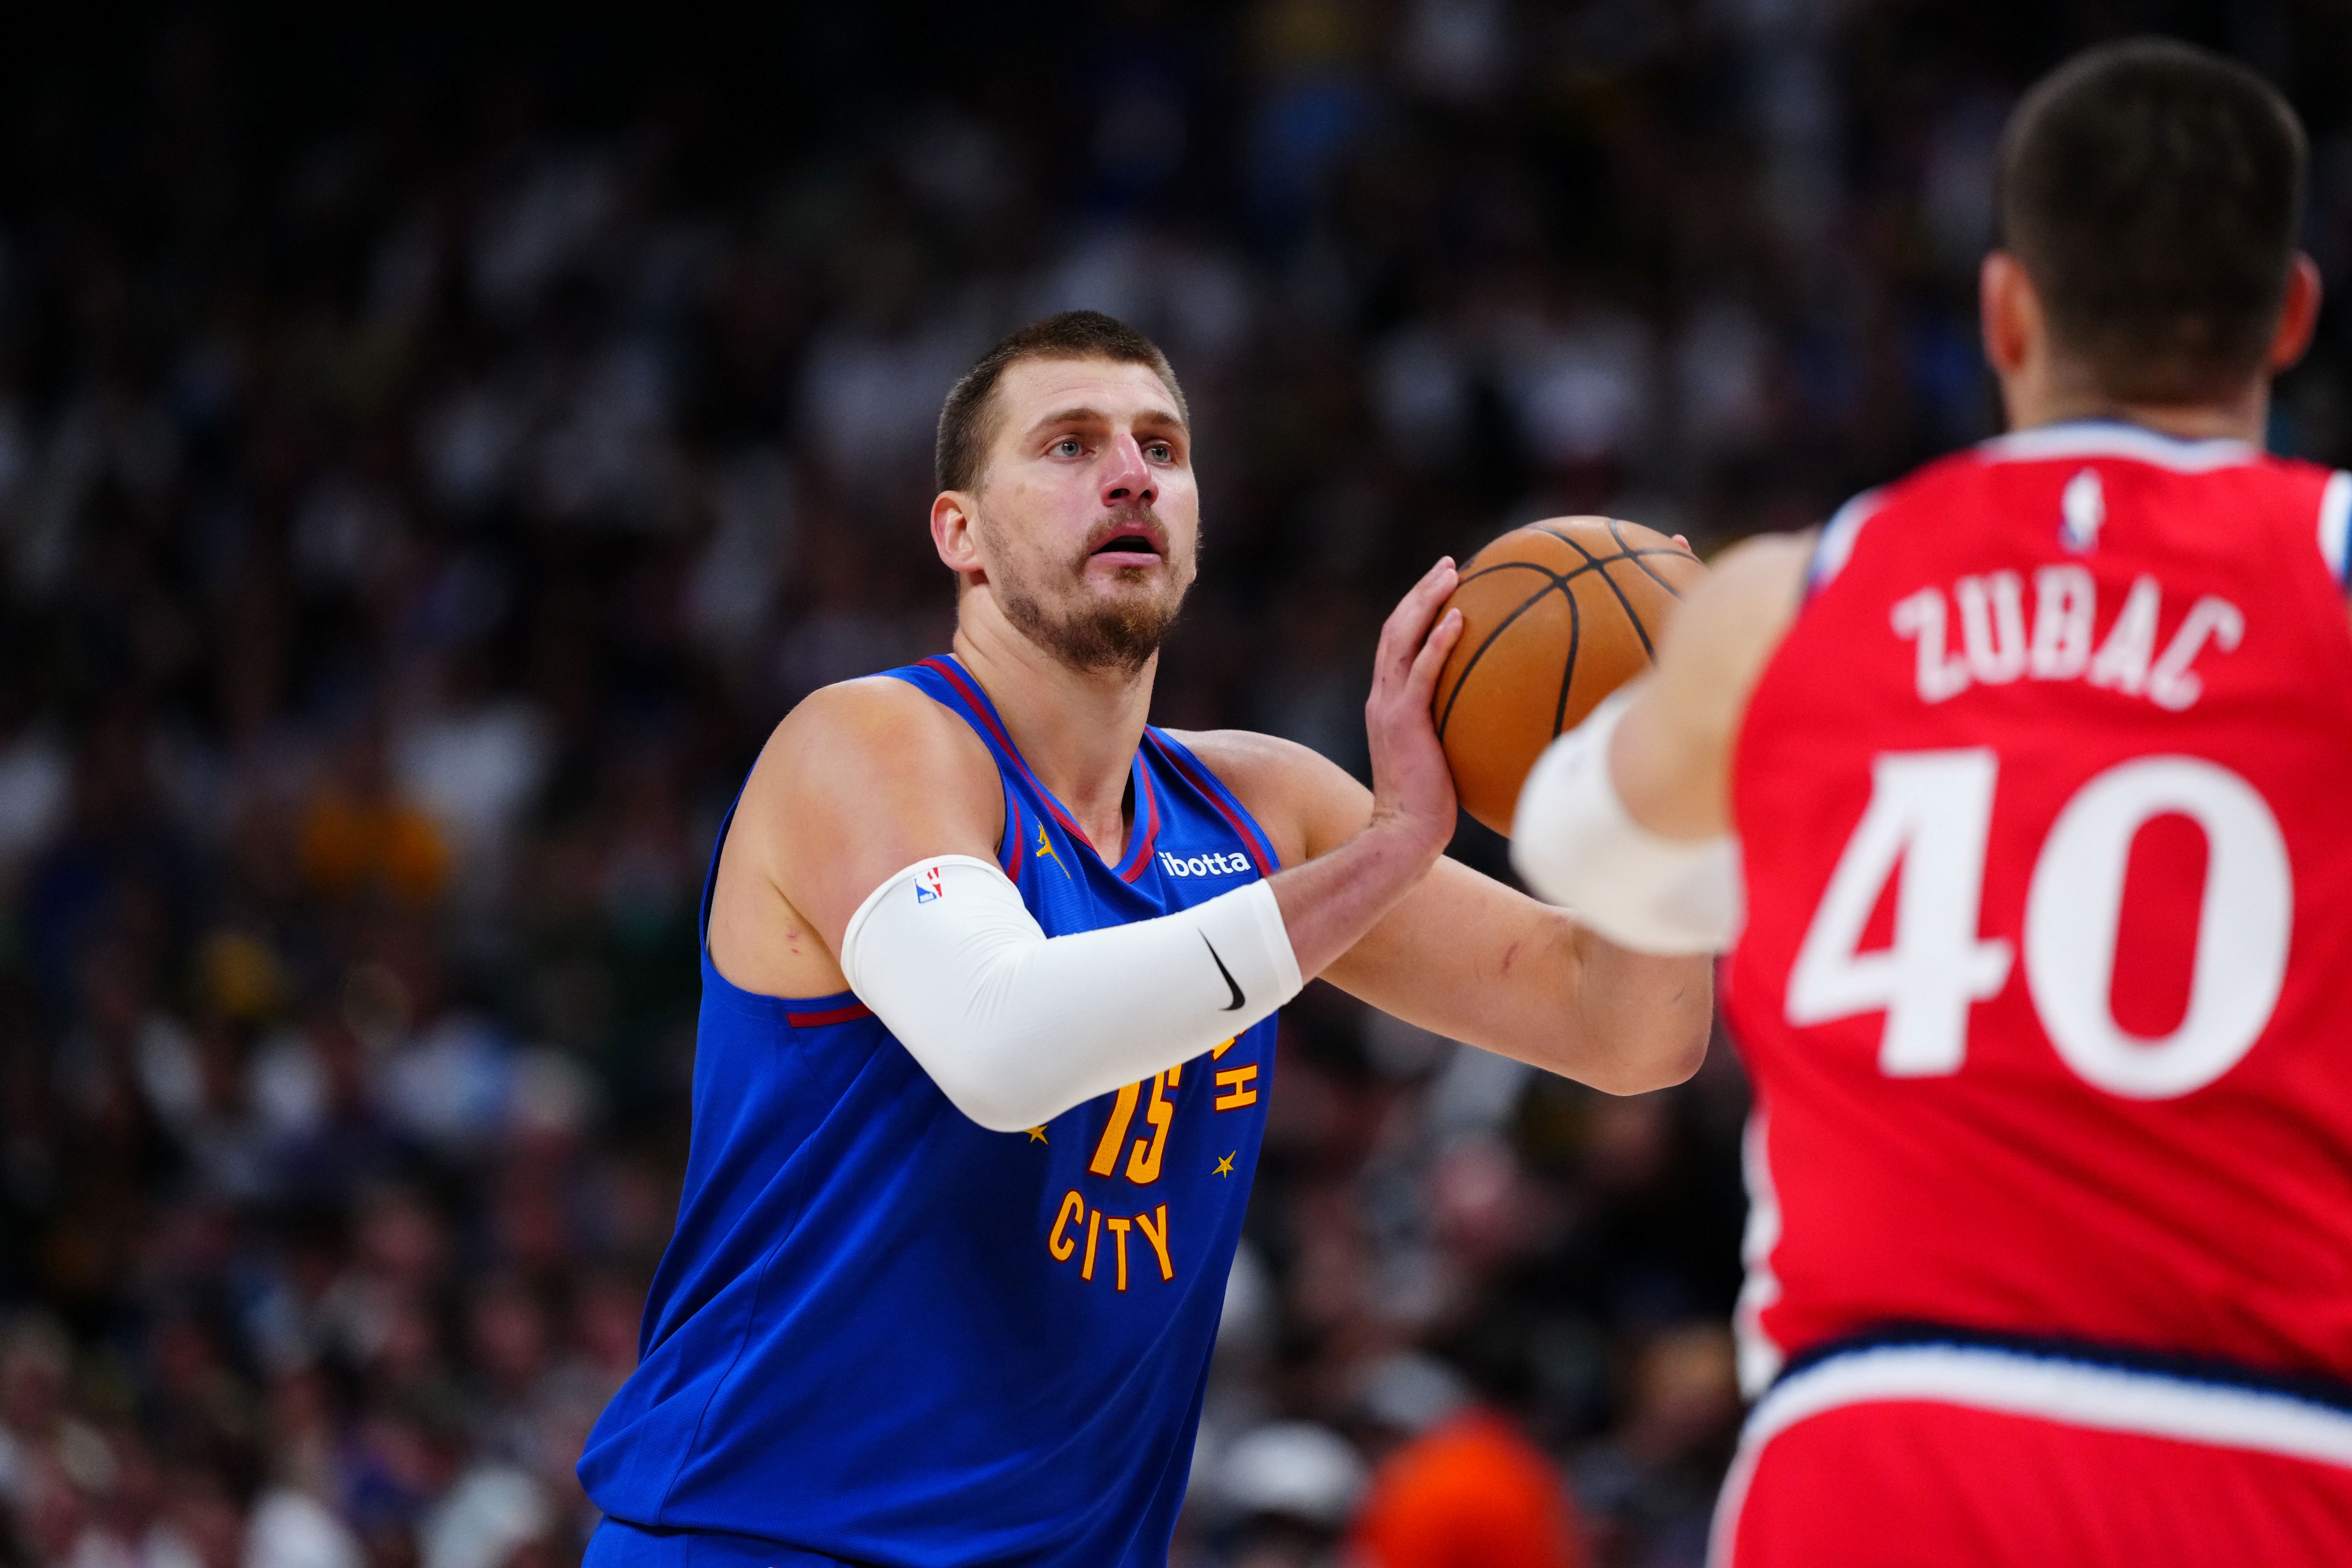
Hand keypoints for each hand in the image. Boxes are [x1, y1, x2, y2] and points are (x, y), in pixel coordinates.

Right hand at [1364, 557, 1464, 861]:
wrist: (1404, 834)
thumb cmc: (1430, 806)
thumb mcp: (1442, 758)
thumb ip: (1455, 731)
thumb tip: (1497, 721)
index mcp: (1388, 704)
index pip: (1397, 645)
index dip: (1416, 611)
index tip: (1443, 587)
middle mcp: (1382, 697)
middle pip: (1395, 630)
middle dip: (1420, 592)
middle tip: (1450, 565)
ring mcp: (1389, 707)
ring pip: (1401, 639)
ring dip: (1425, 602)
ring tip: (1451, 574)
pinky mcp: (1404, 721)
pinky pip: (1421, 672)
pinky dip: (1436, 641)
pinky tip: (1458, 618)